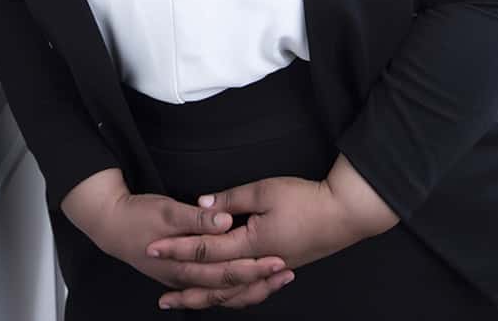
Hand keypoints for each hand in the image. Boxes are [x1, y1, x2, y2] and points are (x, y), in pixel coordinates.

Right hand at [91, 187, 293, 301]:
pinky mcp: (183, 275)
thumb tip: (226, 221)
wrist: (110, 225)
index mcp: (183, 264)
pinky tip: (250, 284)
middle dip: (260, 280)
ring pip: (224, 295)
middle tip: (286, 271)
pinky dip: (235, 290)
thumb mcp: (168, 210)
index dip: (254, 266)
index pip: (226, 271)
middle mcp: (186, 279)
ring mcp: (184, 280)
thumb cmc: (138, 215)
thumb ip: (199, 219)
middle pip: (230, 288)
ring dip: (251, 289)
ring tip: (278, 280)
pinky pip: (214, 290)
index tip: (278, 259)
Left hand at [146, 174, 393, 310]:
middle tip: (160, 297)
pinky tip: (222, 296)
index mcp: (251, 244)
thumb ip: (230, 200)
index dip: (178, 249)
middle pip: (215, 283)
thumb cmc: (305, 199)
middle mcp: (258, 265)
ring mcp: (270, 271)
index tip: (154, 248)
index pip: (206, 250)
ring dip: (206, 300)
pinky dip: (231, 298)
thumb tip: (202, 204)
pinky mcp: (280, 269)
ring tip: (184, 305)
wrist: (343, 215)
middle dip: (185, 288)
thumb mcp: (265, 191)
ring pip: (233, 295)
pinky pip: (249, 292)